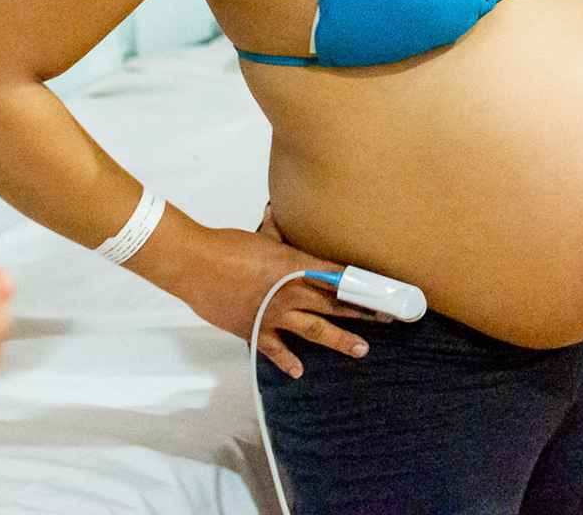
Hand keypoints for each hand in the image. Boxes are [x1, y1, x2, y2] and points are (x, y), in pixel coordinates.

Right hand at [180, 222, 387, 377]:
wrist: (195, 266)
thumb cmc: (228, 246)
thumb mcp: (262, 238)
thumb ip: (277, 232)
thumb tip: (277, 211)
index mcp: (298, 266)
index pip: (341, 276)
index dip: (365, 285)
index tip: (385, 291)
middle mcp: (293, 292)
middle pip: (337, 304)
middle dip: (364, 312)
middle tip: (387, 319)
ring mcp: (275, 314)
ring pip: (317, 330)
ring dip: (341, 340)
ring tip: (362, 349)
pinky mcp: (255, 331)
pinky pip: (276, 350)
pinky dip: (287, 362)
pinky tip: (299, 371)